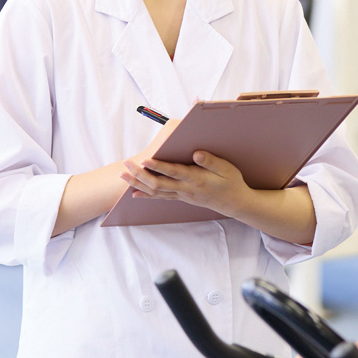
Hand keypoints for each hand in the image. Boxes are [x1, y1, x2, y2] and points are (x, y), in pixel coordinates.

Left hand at [120, 144, 252, 216]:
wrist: (234, 203)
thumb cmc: (231, 182)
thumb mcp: (227, 169)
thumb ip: (211, 161)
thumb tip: (196, 153)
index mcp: (196, 178)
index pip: (173, 172)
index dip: (158, 166)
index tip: (145, 160)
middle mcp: (186, 188)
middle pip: (158, 183)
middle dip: (140, 174)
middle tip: (126, 165)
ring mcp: (182, 195)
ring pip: (155, 191)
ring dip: (138, 183)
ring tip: (123, 175)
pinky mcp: (181, 198)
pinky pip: (160, 197)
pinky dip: (146, 195)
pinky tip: (135, 192)